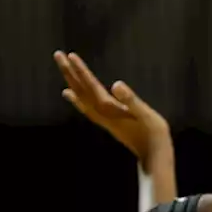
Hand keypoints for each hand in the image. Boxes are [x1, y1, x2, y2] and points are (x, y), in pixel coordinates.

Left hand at [53, 51, 170, 163]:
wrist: (153, 155)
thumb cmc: (153, 134)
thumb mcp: (146, 114)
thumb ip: (131, 100)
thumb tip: (116, 85)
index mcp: (110, 108)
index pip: (92, 85)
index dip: (81, 70)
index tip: (71, 56)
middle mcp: (101, 113)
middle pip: (81, 90)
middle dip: (69, 73)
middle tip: (58, 55)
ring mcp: (102, 119)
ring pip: (81, 98)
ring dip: (71, 83)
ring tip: (63, 71)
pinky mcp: (106, 122)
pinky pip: (86, 108)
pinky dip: (77, 100)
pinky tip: (75, 97)